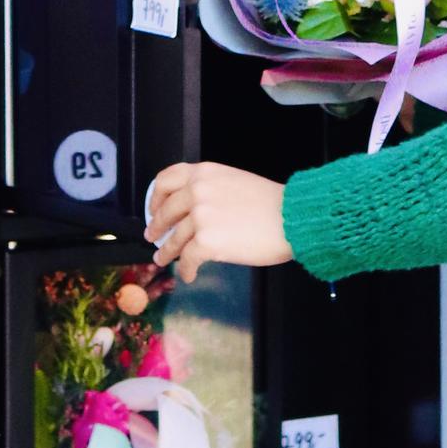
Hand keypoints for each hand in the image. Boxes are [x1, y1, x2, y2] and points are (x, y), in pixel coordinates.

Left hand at [145, 161, 292, 283]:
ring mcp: (200, 217)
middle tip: (154, 237)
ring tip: (162, 260)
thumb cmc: (272, 203)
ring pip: (174, 239)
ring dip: (166, 253)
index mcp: (204, 173)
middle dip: (157, 228)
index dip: (155, 197)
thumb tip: (192, 209)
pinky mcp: (206, 242)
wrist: (293, 218)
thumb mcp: (234, 181)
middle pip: (165, 212)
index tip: (154, 209)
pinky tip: (189, 274)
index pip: (165, 180)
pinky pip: (187, 260)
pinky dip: (186, 269)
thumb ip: (210, 189)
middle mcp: (197, 191)